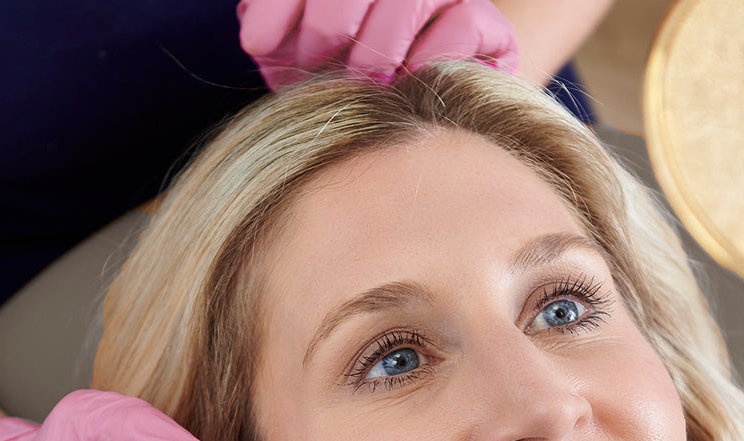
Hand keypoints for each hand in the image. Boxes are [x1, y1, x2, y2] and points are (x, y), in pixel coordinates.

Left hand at [238, 0, 519, 90]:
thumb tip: (255, 28)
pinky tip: (405, 81)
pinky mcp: (488, 26)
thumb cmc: (353, 91)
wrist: (427, 125)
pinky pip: (462, 25)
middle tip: (316, 66)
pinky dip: (429, 56)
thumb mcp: (297, 61)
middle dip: (329, 24)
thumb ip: (273, 37)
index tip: (258, 44)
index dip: (282, 5)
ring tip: (361, 82)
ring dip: (376, 46)